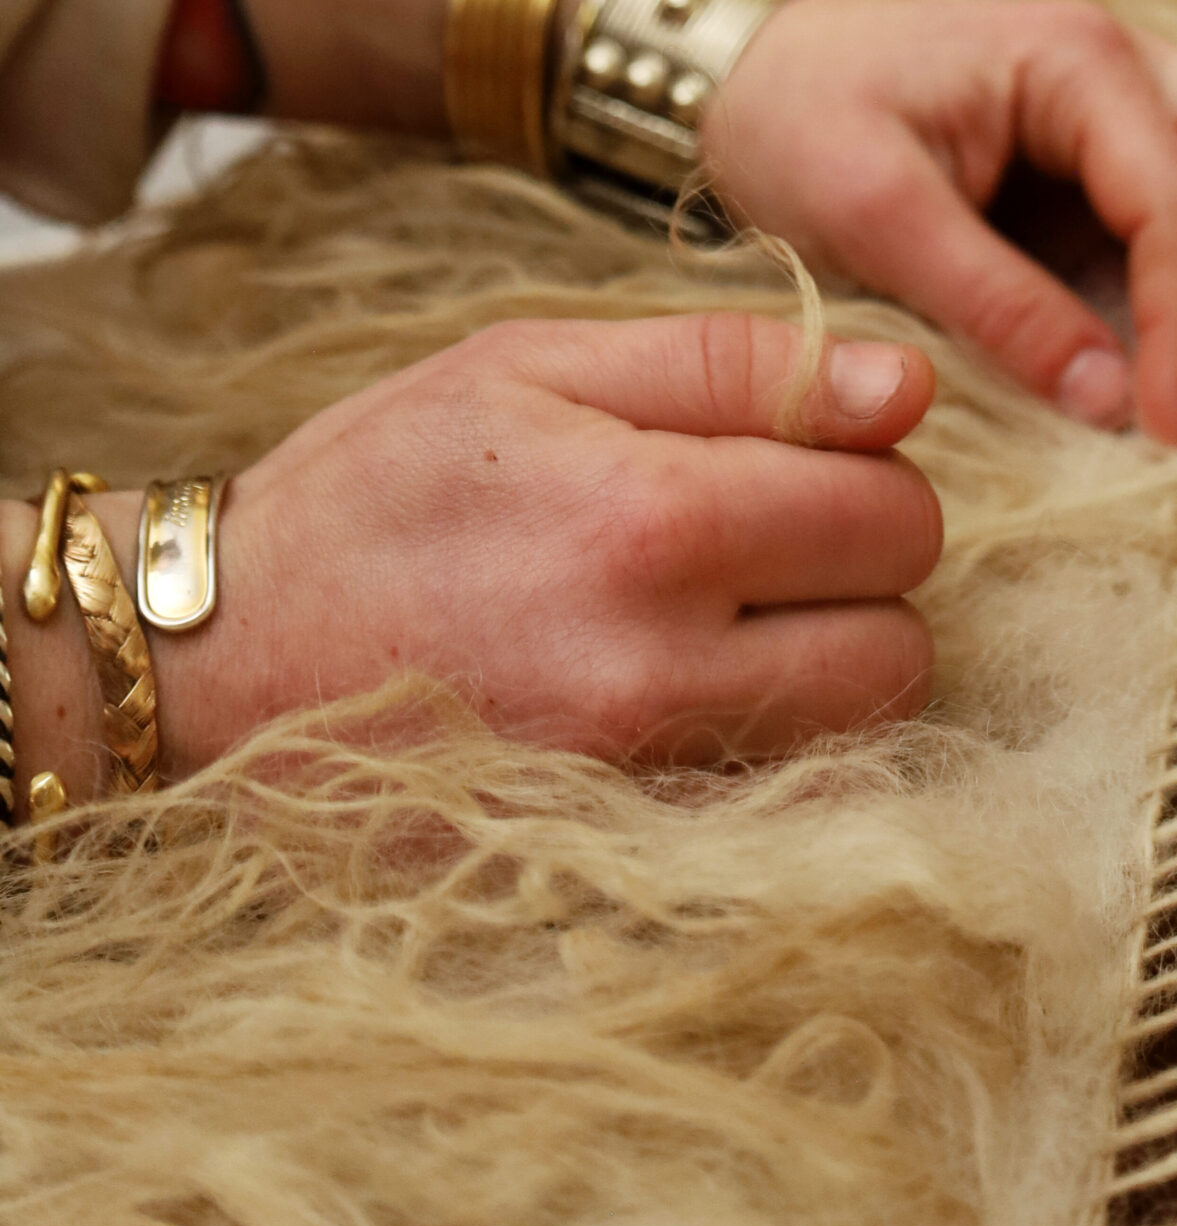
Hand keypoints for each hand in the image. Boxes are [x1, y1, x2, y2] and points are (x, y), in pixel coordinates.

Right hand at [2, 316, 941, 798]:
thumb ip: (735, 365)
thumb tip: (910, 385)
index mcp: (651, 520)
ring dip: (828, 675)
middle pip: (905, 645)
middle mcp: (660, 671)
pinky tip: (688, 702)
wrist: (217, 660)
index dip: (869, 477)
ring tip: (722, 623)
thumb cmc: (378, 488)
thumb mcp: (535, 364)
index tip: (799, 468)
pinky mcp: (612, 861)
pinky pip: (778, 818)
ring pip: (855, 742)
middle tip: (767, 549)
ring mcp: (637, 786)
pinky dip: (771, 758)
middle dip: (864, 586)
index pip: (897, 514)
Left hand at [705, 0, 1176, 450]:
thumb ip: (995, 303)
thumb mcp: (873, 210)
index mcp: (1078, 61)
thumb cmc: (797, 116)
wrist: (739, 75)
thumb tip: (1112, 403)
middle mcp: (1128, 76)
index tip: (1168, 432)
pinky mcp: (1100, 179)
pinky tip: (1174, 375)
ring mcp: (1123, 124)